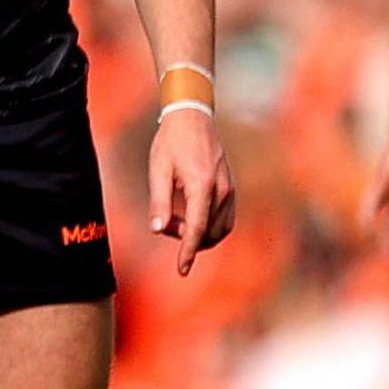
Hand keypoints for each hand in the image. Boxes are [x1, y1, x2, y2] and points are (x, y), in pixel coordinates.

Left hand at [150, 108, 236, 274]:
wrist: (192, 117)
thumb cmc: (171, 142)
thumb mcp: (158, 170)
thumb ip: (159, 201)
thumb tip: (158, 229)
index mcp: (202, 186)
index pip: (197, 229)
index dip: (188, 252)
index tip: (181, 270)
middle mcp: (221, 191)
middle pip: (210, 234)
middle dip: (188, 240)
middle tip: (166, 223)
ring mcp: (229, 189)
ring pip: (220, 230)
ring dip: (200, 235)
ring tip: (177, 219)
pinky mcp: (230, 188)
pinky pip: (225, 219)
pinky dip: (210, 226)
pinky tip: (192, 217)